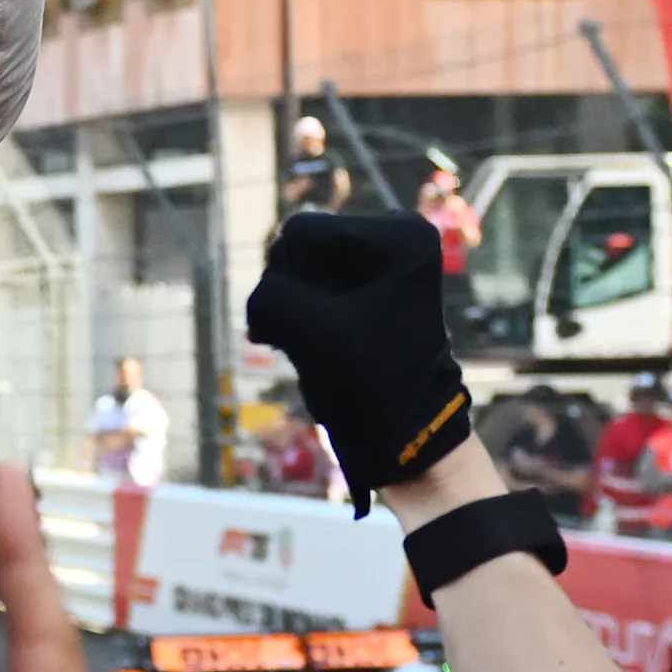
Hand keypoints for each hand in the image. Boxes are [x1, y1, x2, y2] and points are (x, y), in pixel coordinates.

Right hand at [245, 212, 474, 514]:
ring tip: (310, 346)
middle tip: (309, 338)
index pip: (302, 233)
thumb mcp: (307, 330)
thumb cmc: (370, 382)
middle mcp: (398, 238)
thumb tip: (264, 298)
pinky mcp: (371, 290)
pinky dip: (302, 316)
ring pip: (301, 271)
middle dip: (292, 294)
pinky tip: (303, 344)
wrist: (408, 438)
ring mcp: (384, 264)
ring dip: (293, 310)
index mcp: (401, 236)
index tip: (312, 325)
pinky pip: (314, 288)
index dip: (289, 281)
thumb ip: (269, 294)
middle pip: (303, 247)